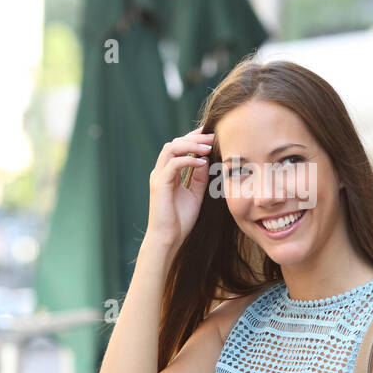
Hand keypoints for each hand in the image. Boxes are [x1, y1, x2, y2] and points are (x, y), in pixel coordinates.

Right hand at [146, 126, 214, 250]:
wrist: (168, 239)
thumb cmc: (180, 220)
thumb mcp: (195, 194)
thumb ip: (200, 177)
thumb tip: (206, 160)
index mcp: (168, 172)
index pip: (178, 147)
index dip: (194, 138)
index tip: (212, 134)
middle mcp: (161, 171)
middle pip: (175, 143)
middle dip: (195, 137)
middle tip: (213, 135)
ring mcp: (158, 177)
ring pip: (171, 148)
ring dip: (191, 145)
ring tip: (209, 146)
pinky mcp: (159, 185)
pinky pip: (173, 164)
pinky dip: (188, 160)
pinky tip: (203, 162)